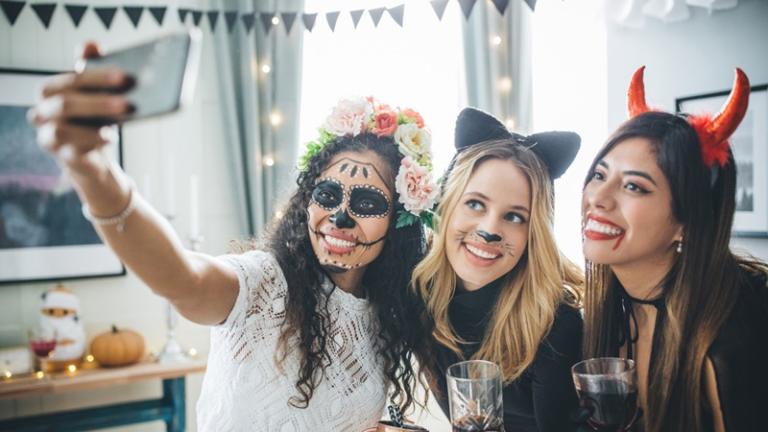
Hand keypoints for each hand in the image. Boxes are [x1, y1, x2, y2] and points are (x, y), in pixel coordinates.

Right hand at [28, 42, 133, 177]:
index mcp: (50, 91)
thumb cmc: (93, 116)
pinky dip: (88, 149)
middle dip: (97, 103)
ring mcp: (49, 137)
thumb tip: (93, 46)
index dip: (97, 78)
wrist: (92, 153)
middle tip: (127, 103)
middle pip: (65, 104)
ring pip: (61, 131)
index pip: (71, 80)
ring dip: (90, 131)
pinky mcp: (62, 158)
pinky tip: (108, 141)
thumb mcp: (95, 91)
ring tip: (114, 130)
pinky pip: (71, 154)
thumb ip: (92, 67)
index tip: (124, 77)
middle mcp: (43, 112)